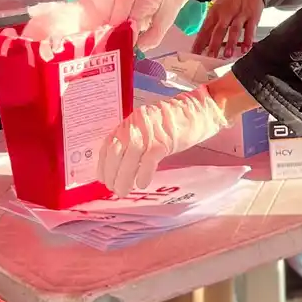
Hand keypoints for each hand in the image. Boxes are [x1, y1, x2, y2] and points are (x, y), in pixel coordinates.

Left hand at [98, 86, 227, 196]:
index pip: (108, 144)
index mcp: (130, 122)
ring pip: (129, 158)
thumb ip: (135, 140)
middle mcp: (135, 125)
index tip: (102, 178)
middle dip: (111, 174)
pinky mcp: (163, 140)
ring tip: (123, 191)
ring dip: (123, 178)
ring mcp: (149, 132)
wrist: (199, 110)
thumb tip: (122, 164)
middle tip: (113, 189)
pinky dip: (143, 174)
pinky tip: (142, 184)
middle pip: (115, 153)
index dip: (103, 164)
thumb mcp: (149, 127)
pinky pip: (148, 160)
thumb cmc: (176, 121)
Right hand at [109, 0, 198, 51]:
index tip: (121, 49)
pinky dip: (103, 16)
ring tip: (104, 39)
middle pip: (115, 10)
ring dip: (104, 24)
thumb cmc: (168, 1)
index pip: (133, 16)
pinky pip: (103, 2)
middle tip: (109, 48)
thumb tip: (132, 51)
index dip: (126, 33)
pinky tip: (103, 27)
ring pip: (105, 6)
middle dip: (112, 30)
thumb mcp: (166, 21)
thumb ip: (151, 38)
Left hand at [193, 0, 264, 59]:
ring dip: (231, 43)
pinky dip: (248, 39)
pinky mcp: (252, 17)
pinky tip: (245, 49)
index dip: (199, 42)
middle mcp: (226, 14)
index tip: (195, 54)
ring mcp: (240, 15)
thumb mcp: (217, 10)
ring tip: (227, 55)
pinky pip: (250, 29)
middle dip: (214, 44)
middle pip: (219, 30)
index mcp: (214, 13)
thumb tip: (202, 44)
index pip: (205, 29)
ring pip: (234, 30)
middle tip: (210, 57)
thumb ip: (211, 26)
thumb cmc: (230, 2)